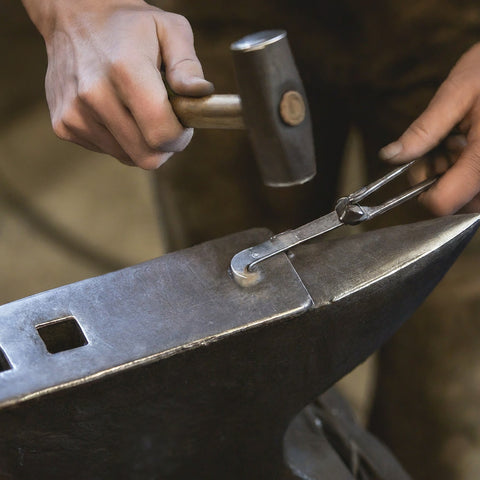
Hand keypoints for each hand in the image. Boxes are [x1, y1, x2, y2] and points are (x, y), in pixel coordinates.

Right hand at [22, 0, 213, 167]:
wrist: (72, 15)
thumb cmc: (128, 25)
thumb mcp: (169, 29)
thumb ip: (188, 66)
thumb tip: (201, 94)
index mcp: (125, 71)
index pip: (161, 135)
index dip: (180, 137)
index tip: (182, 122)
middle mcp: (94, 96)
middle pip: (147, 157)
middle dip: (164, 145)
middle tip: (163, 119)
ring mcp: (75, 114)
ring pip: (129, 157)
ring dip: (141, 141)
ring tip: (135, 107)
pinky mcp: (64, 125)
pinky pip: (109, 151)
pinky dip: (120, 138)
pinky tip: (115, 109)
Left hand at [379, 43, 479, 214]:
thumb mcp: (457, 92)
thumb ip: (424, 129)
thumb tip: (390, 156)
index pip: (443, 203)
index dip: (423, 192)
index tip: (421, 167)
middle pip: (456, 203)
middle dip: (439, 180)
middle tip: (442, 144)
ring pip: (468, 198)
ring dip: (452, 176)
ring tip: (458, 140)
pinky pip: (478, 185)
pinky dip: (465, 172)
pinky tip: (467, 146)